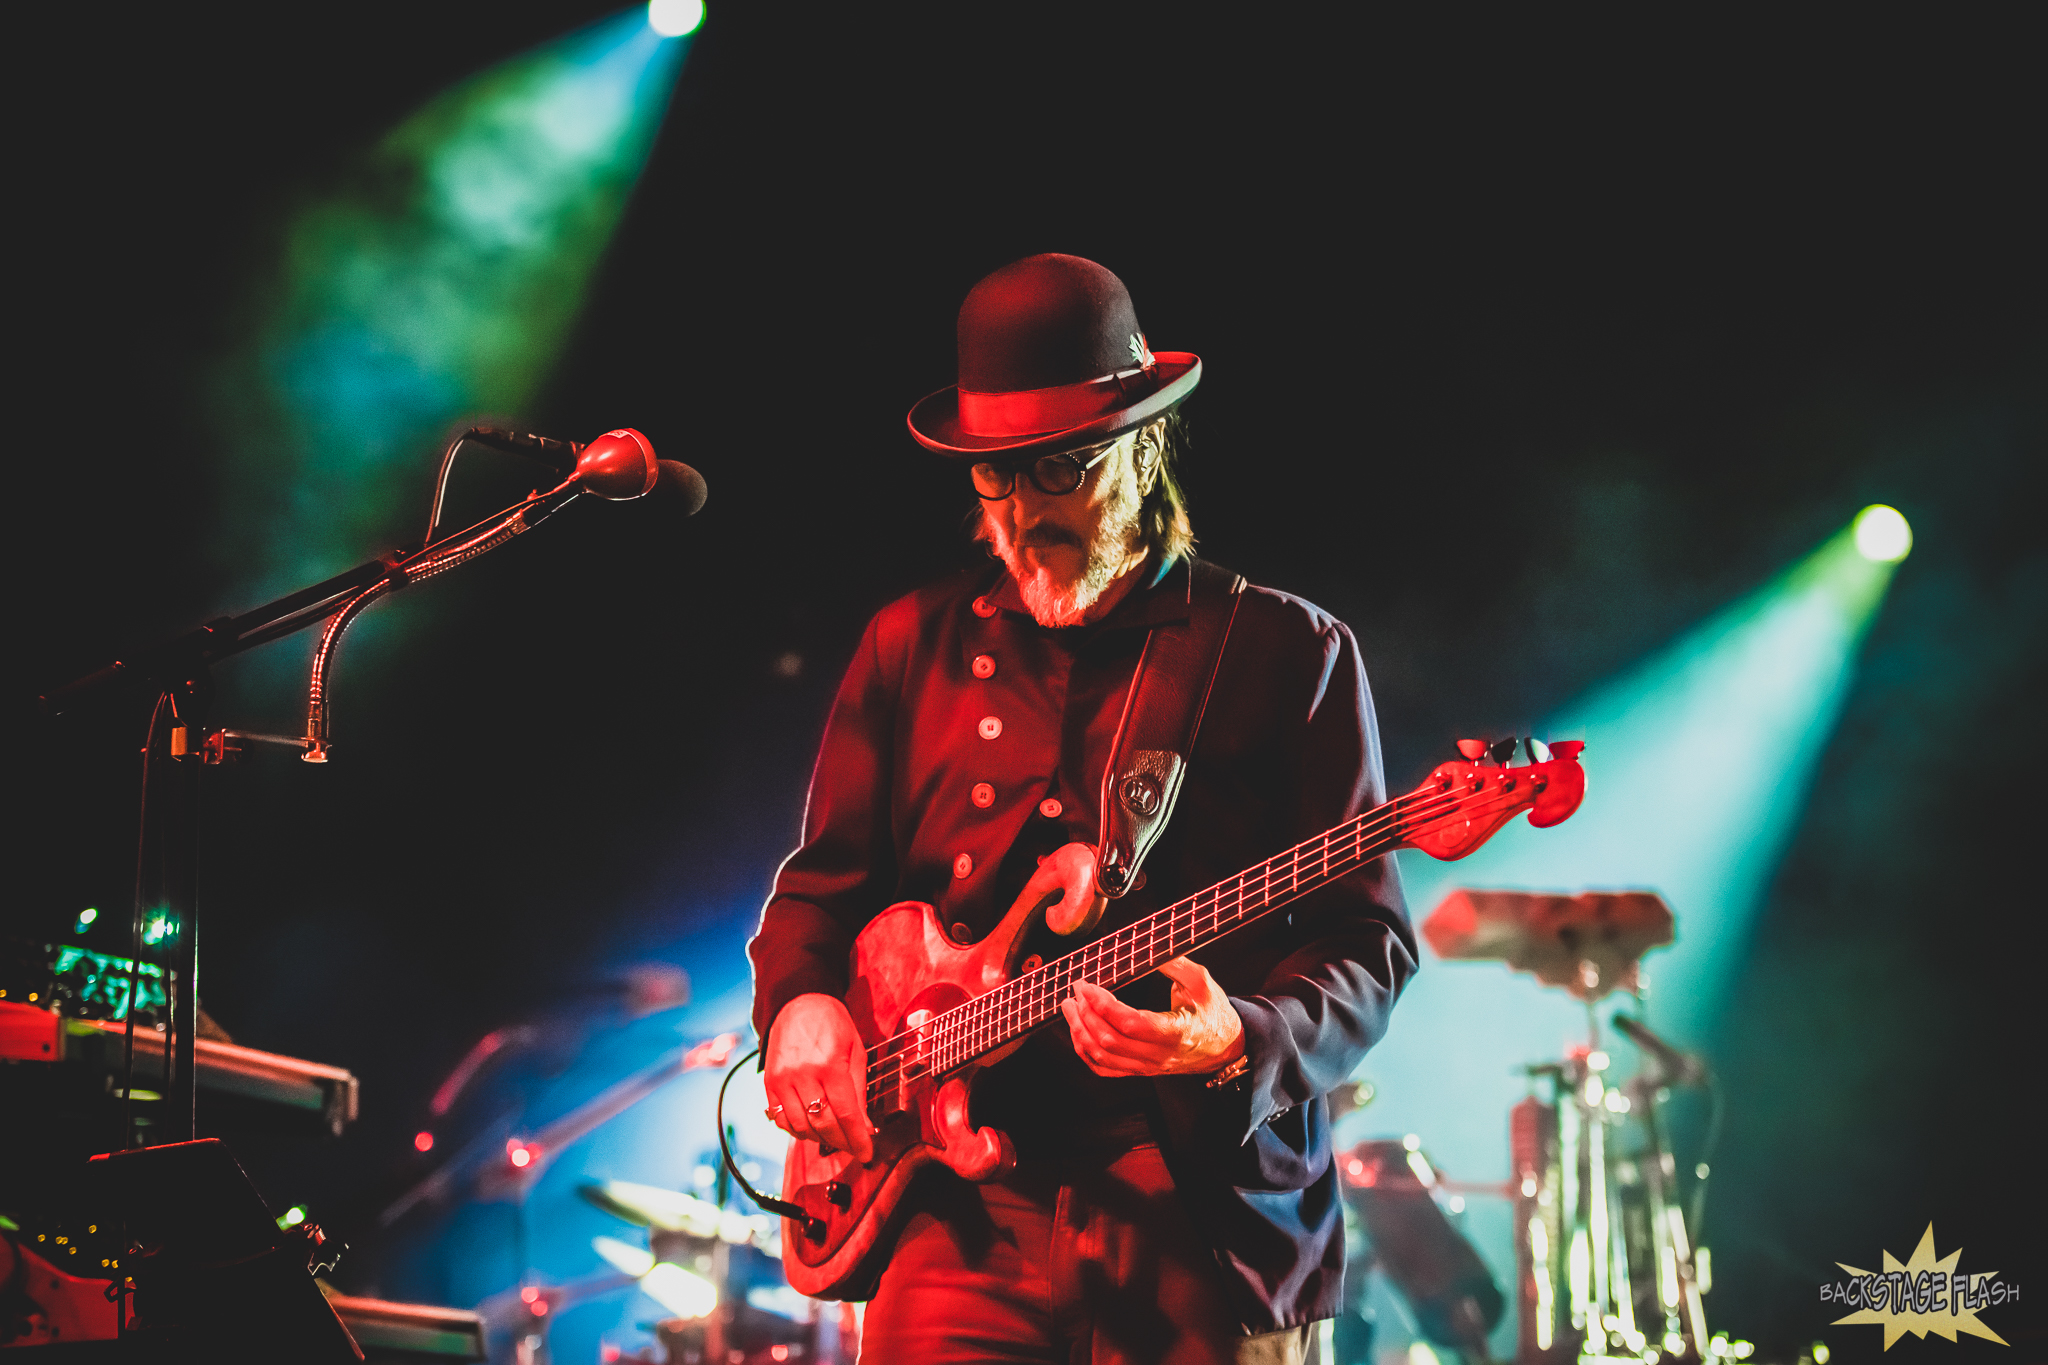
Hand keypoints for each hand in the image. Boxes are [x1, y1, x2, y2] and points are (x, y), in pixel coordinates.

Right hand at [764, 993, 875, 1162]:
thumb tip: (865, 1125)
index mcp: (830, 1065)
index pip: (846, 1115)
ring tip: (835, 1136)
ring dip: (820, 1139)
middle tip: (853, 1146)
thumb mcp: (856, 1050)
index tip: (867, 1154)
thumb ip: (860, 1090)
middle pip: (823, 1125)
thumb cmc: (833, 1024)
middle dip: (842, 1142)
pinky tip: (811, 1128)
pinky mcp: (769, 1084)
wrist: (799, 1002)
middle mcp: (803, 1075)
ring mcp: (782, 1081)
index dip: (858, 1139)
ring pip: (800, 1128)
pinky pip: (780, 1120)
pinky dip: (796, 1130)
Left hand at [1060, 957, 1244, 1077]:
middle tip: (1077, 989)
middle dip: (1086, 1014)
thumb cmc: (1213, 1013)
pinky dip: (1085, 1052)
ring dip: (1080, 1032)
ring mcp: (1148, 1066)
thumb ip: (1175, 963)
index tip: (1088, 986)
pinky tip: (1078, 1033)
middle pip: (1110, 1041)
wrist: (1225, 1046)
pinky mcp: (1141, 1071)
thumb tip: (1148, 945)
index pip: (1131, 1023)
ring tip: (1069, 1007)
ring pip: (1103, 1057)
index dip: (1104, 1005)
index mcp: (1176, 1032)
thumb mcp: (1201, 982)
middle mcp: (1159, 1054)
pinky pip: (1105, 1069)